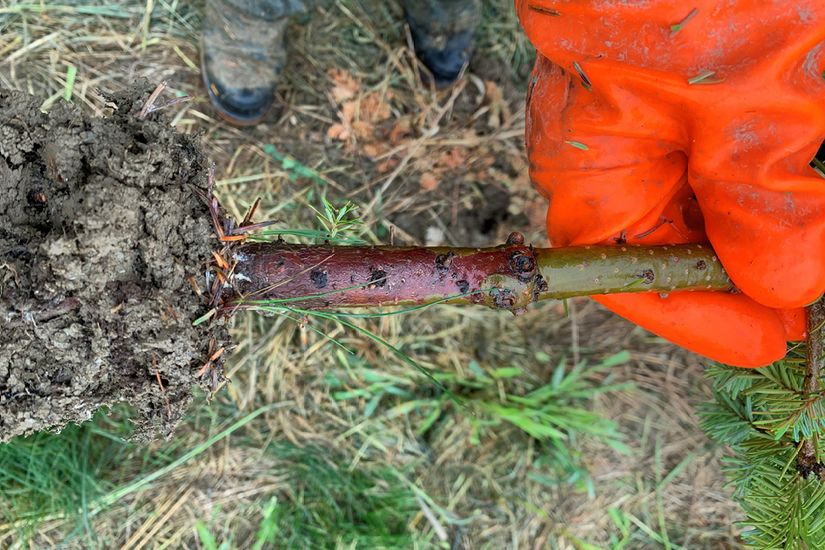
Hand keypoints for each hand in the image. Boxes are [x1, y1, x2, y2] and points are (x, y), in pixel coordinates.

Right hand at [517, 0, 824, 365]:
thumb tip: (785, 283)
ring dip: (763, 215)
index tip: (773, 341)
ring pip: (697, 194)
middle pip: (664, 236)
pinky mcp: (678, 81)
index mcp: (587, 155)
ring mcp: (640, 107)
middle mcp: (602, 139)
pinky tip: (806, 159)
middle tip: (809, 284)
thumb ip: (765, 193)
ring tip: (811, 227)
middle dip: (741, 266)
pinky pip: (714, 148)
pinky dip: (766, 166)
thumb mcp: (756, 87)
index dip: (694, 315)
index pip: (621, 268)